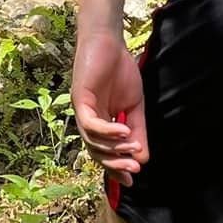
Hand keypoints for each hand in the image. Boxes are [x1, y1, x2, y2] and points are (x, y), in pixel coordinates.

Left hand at [72, 26, 146, 184]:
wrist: (110, 42)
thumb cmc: (120, 71)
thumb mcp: (135, 106)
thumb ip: (138, 130)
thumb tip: (143, 158)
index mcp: (100, 124)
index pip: (105, 153)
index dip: (117, 168)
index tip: (133, 180)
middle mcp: (88, 121)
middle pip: (97, 152)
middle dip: (116, 164)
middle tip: (134, 169)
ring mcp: (82, 111)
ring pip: (93, 142)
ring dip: (114, 148)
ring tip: (133, 147)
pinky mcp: (79, 99)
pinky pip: (91, 124)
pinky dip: (108, 131)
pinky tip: (124, 131)